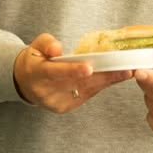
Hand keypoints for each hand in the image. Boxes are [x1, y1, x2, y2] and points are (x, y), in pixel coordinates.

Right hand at [13, 34, 132, 113]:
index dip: (72, 70)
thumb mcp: (35, 46)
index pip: (54, 72)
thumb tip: (58, 49)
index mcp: (36, 74)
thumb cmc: (35, 60)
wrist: (26, 83)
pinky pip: (86, 95)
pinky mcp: (65, 108)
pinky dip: (100, 86)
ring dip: (107, 81)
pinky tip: (115, 78)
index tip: (89, 68)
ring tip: (126, 72)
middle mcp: (46, 92)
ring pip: (85, 90)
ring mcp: (56, 103)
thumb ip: (47, 44)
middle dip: (102, 76)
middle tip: (124, 69)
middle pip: (77, 83)